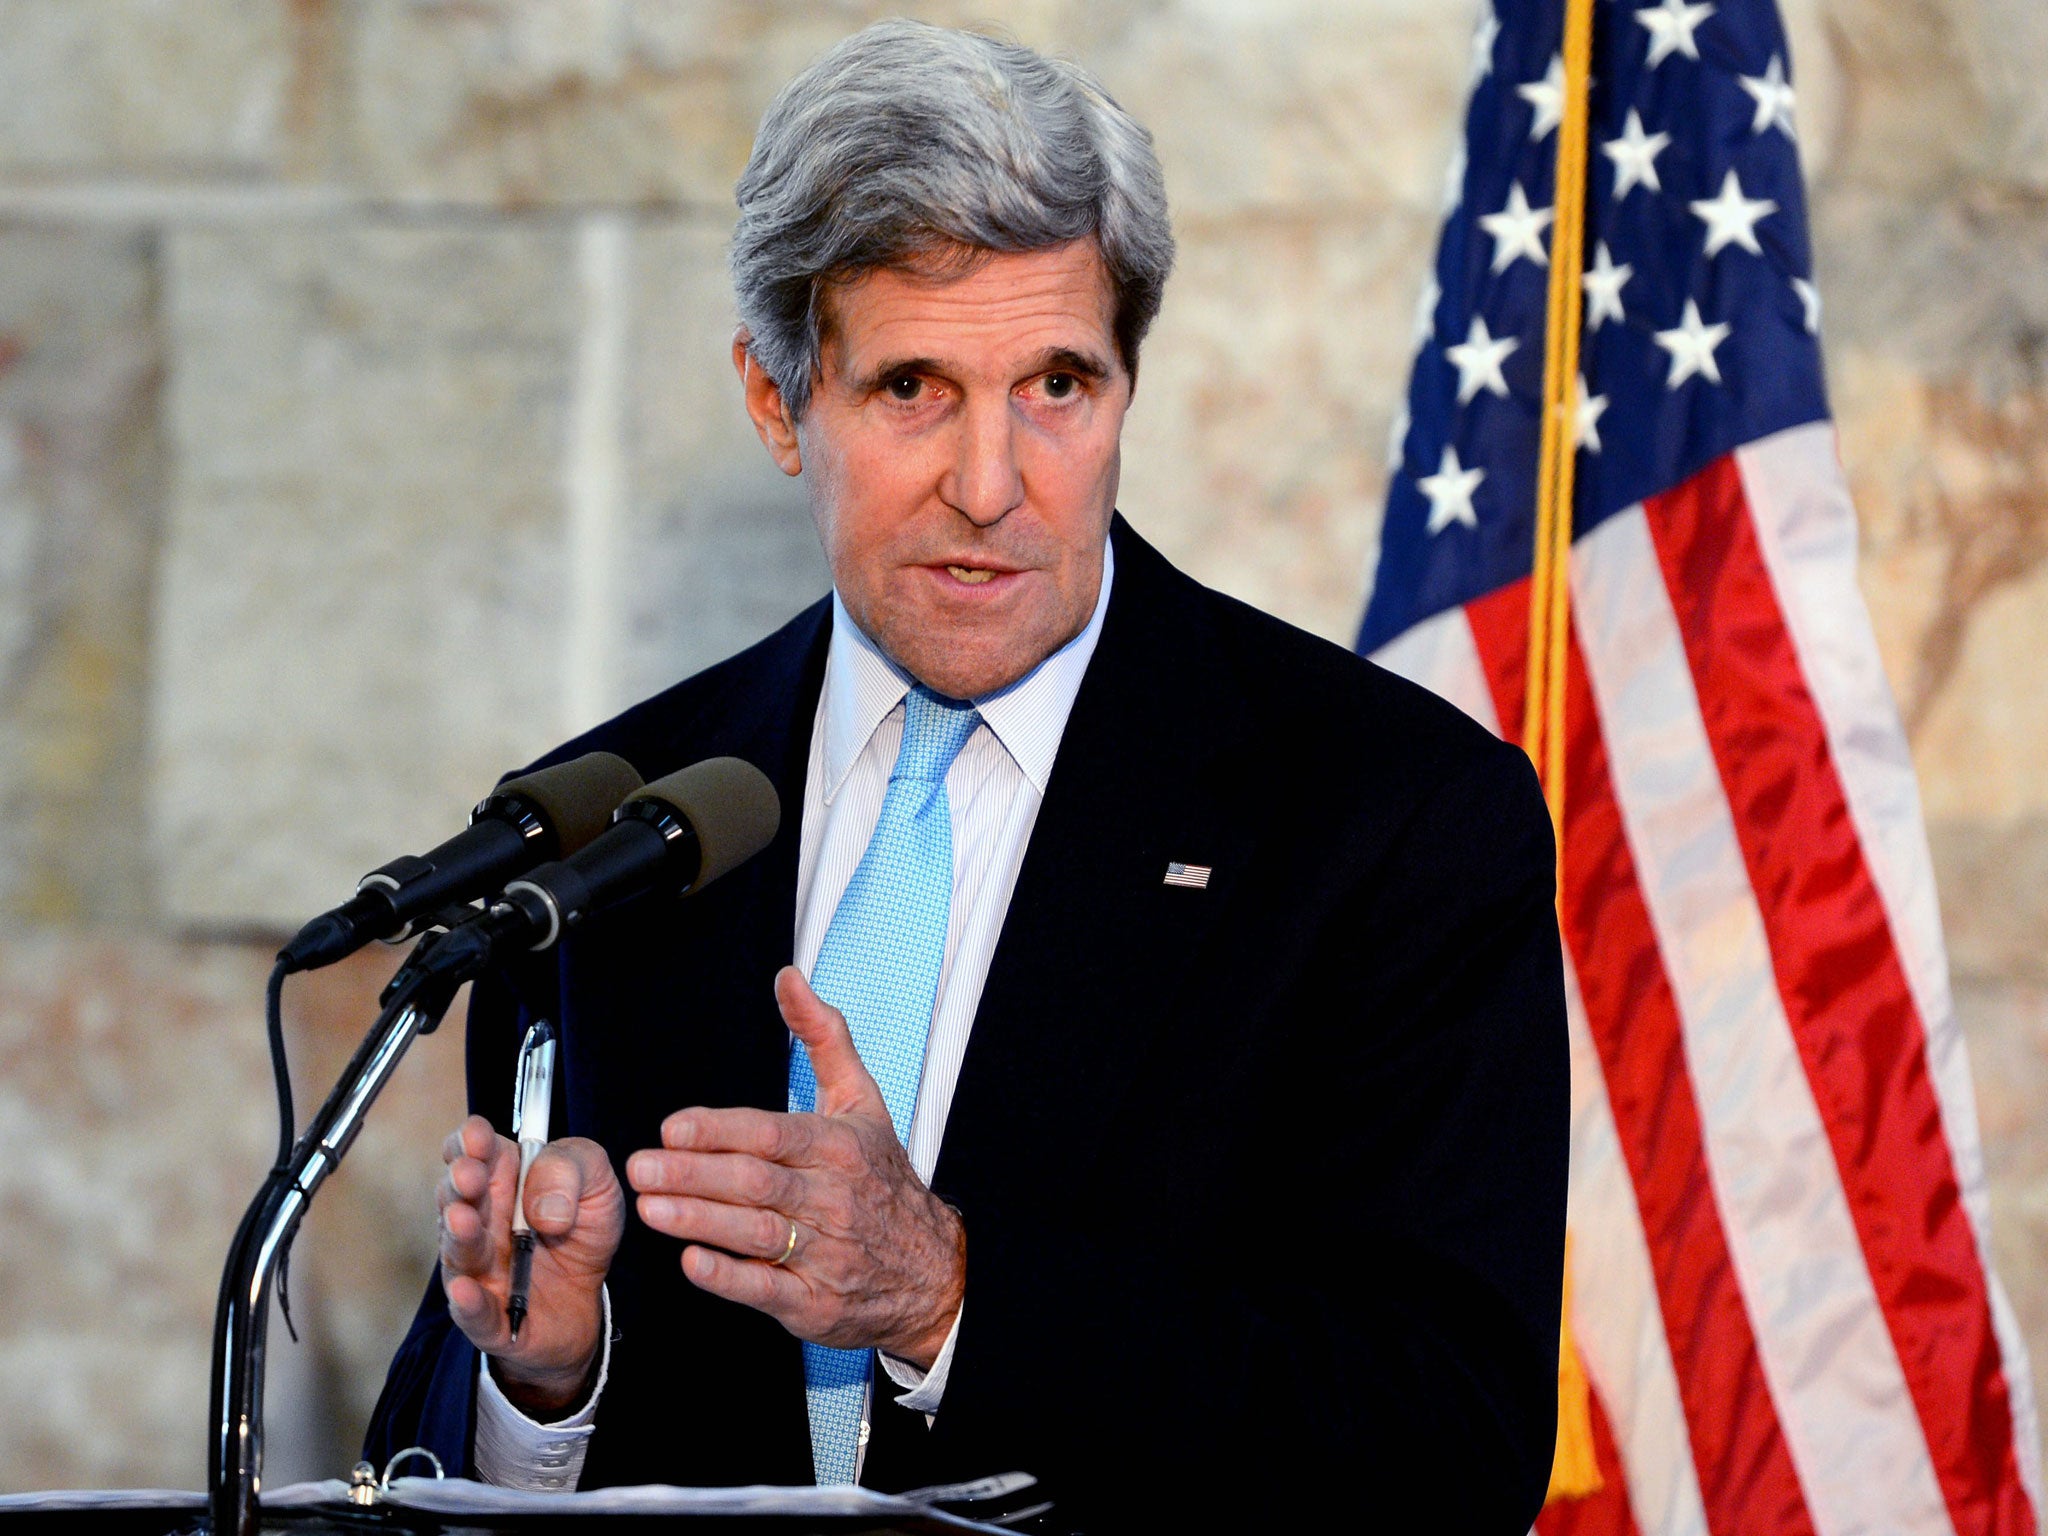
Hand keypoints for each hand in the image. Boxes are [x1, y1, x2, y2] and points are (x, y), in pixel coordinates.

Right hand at [437, 1115, 625, 1415]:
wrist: (590, 1297)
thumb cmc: (581, 1227)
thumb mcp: (595, 1183)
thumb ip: (570, 1172)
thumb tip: (545, 1208)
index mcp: (501, 1178)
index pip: (473, 1152)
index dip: (470, 1142)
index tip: (478, 1137)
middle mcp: (479, 1220)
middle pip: (457, 1197)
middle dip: (462, 1183)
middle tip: (470, 1174)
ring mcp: (477, 1269)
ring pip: (460, 1251)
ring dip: (459, 1234)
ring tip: (463, 1220)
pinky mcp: (489, 1317)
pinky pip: (474, 1313)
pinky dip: (468, 1303)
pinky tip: (465, 1291)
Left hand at [627, 966, 965, 1368]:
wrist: (933, 1269)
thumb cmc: (883, 1178)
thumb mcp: (862, 1099)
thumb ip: (822, 1035)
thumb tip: (788, 979)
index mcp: (840, 1146)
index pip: (773, 1134)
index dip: (720, 1130)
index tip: (673, 1126)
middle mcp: (833, 1198)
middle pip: (757, 1182)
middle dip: (693, 1175)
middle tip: (641, 1167)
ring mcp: (826, 1253)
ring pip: (757, 1233)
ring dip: (700, 1221)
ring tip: (651, 1209)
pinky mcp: (815, 1303)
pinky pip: (768, 1289)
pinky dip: (729, 1278)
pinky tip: (692, 1262)